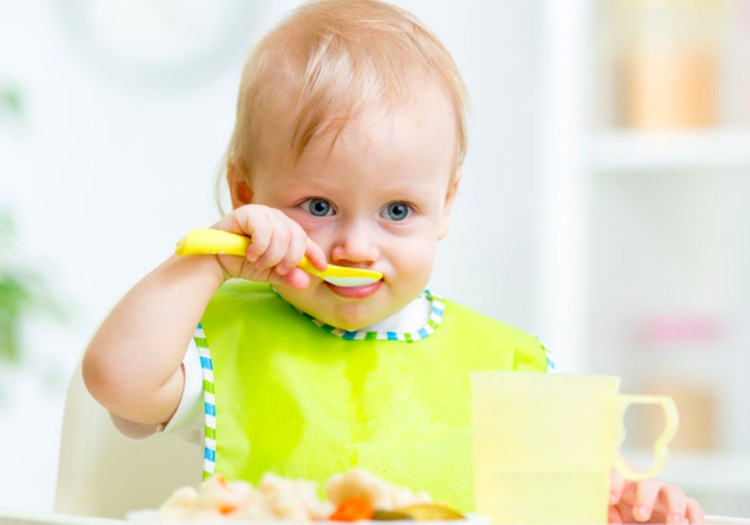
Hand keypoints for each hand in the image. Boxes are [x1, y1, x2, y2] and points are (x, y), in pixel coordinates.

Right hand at [211, 204, 326, 287]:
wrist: (215, 261)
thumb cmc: (243, 262)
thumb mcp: (271, 273)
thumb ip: (288, 276)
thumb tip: (305, 281)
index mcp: (285, 229)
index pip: (306, 240)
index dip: (315, 253)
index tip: (321, 268)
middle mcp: (276, 217)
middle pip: (297, 238)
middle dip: (290, 259)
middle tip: (278, 270)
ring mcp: (262, 212)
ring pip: (282, 236)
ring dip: (271, 256)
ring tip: (258, 262)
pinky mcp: (247, 213)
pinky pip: (264, 231)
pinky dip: (259, 247)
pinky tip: (250, 254)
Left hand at [609, 469, 703, 523]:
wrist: (638, 520)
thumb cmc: (621, 513)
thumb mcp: (613, 513)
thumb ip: (610, 513)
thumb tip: (613, 521)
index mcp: (626, 483)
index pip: (620, 473)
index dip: (615, 483)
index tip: (611, 500)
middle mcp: (646, 485)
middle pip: (648, 483)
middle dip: (645, 499)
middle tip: (640, 516)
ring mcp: (666, 494)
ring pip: (674, 491)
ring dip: (675, 507)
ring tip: (673, 524)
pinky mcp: (683, 506)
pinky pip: (693, 506)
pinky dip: (695, 516)